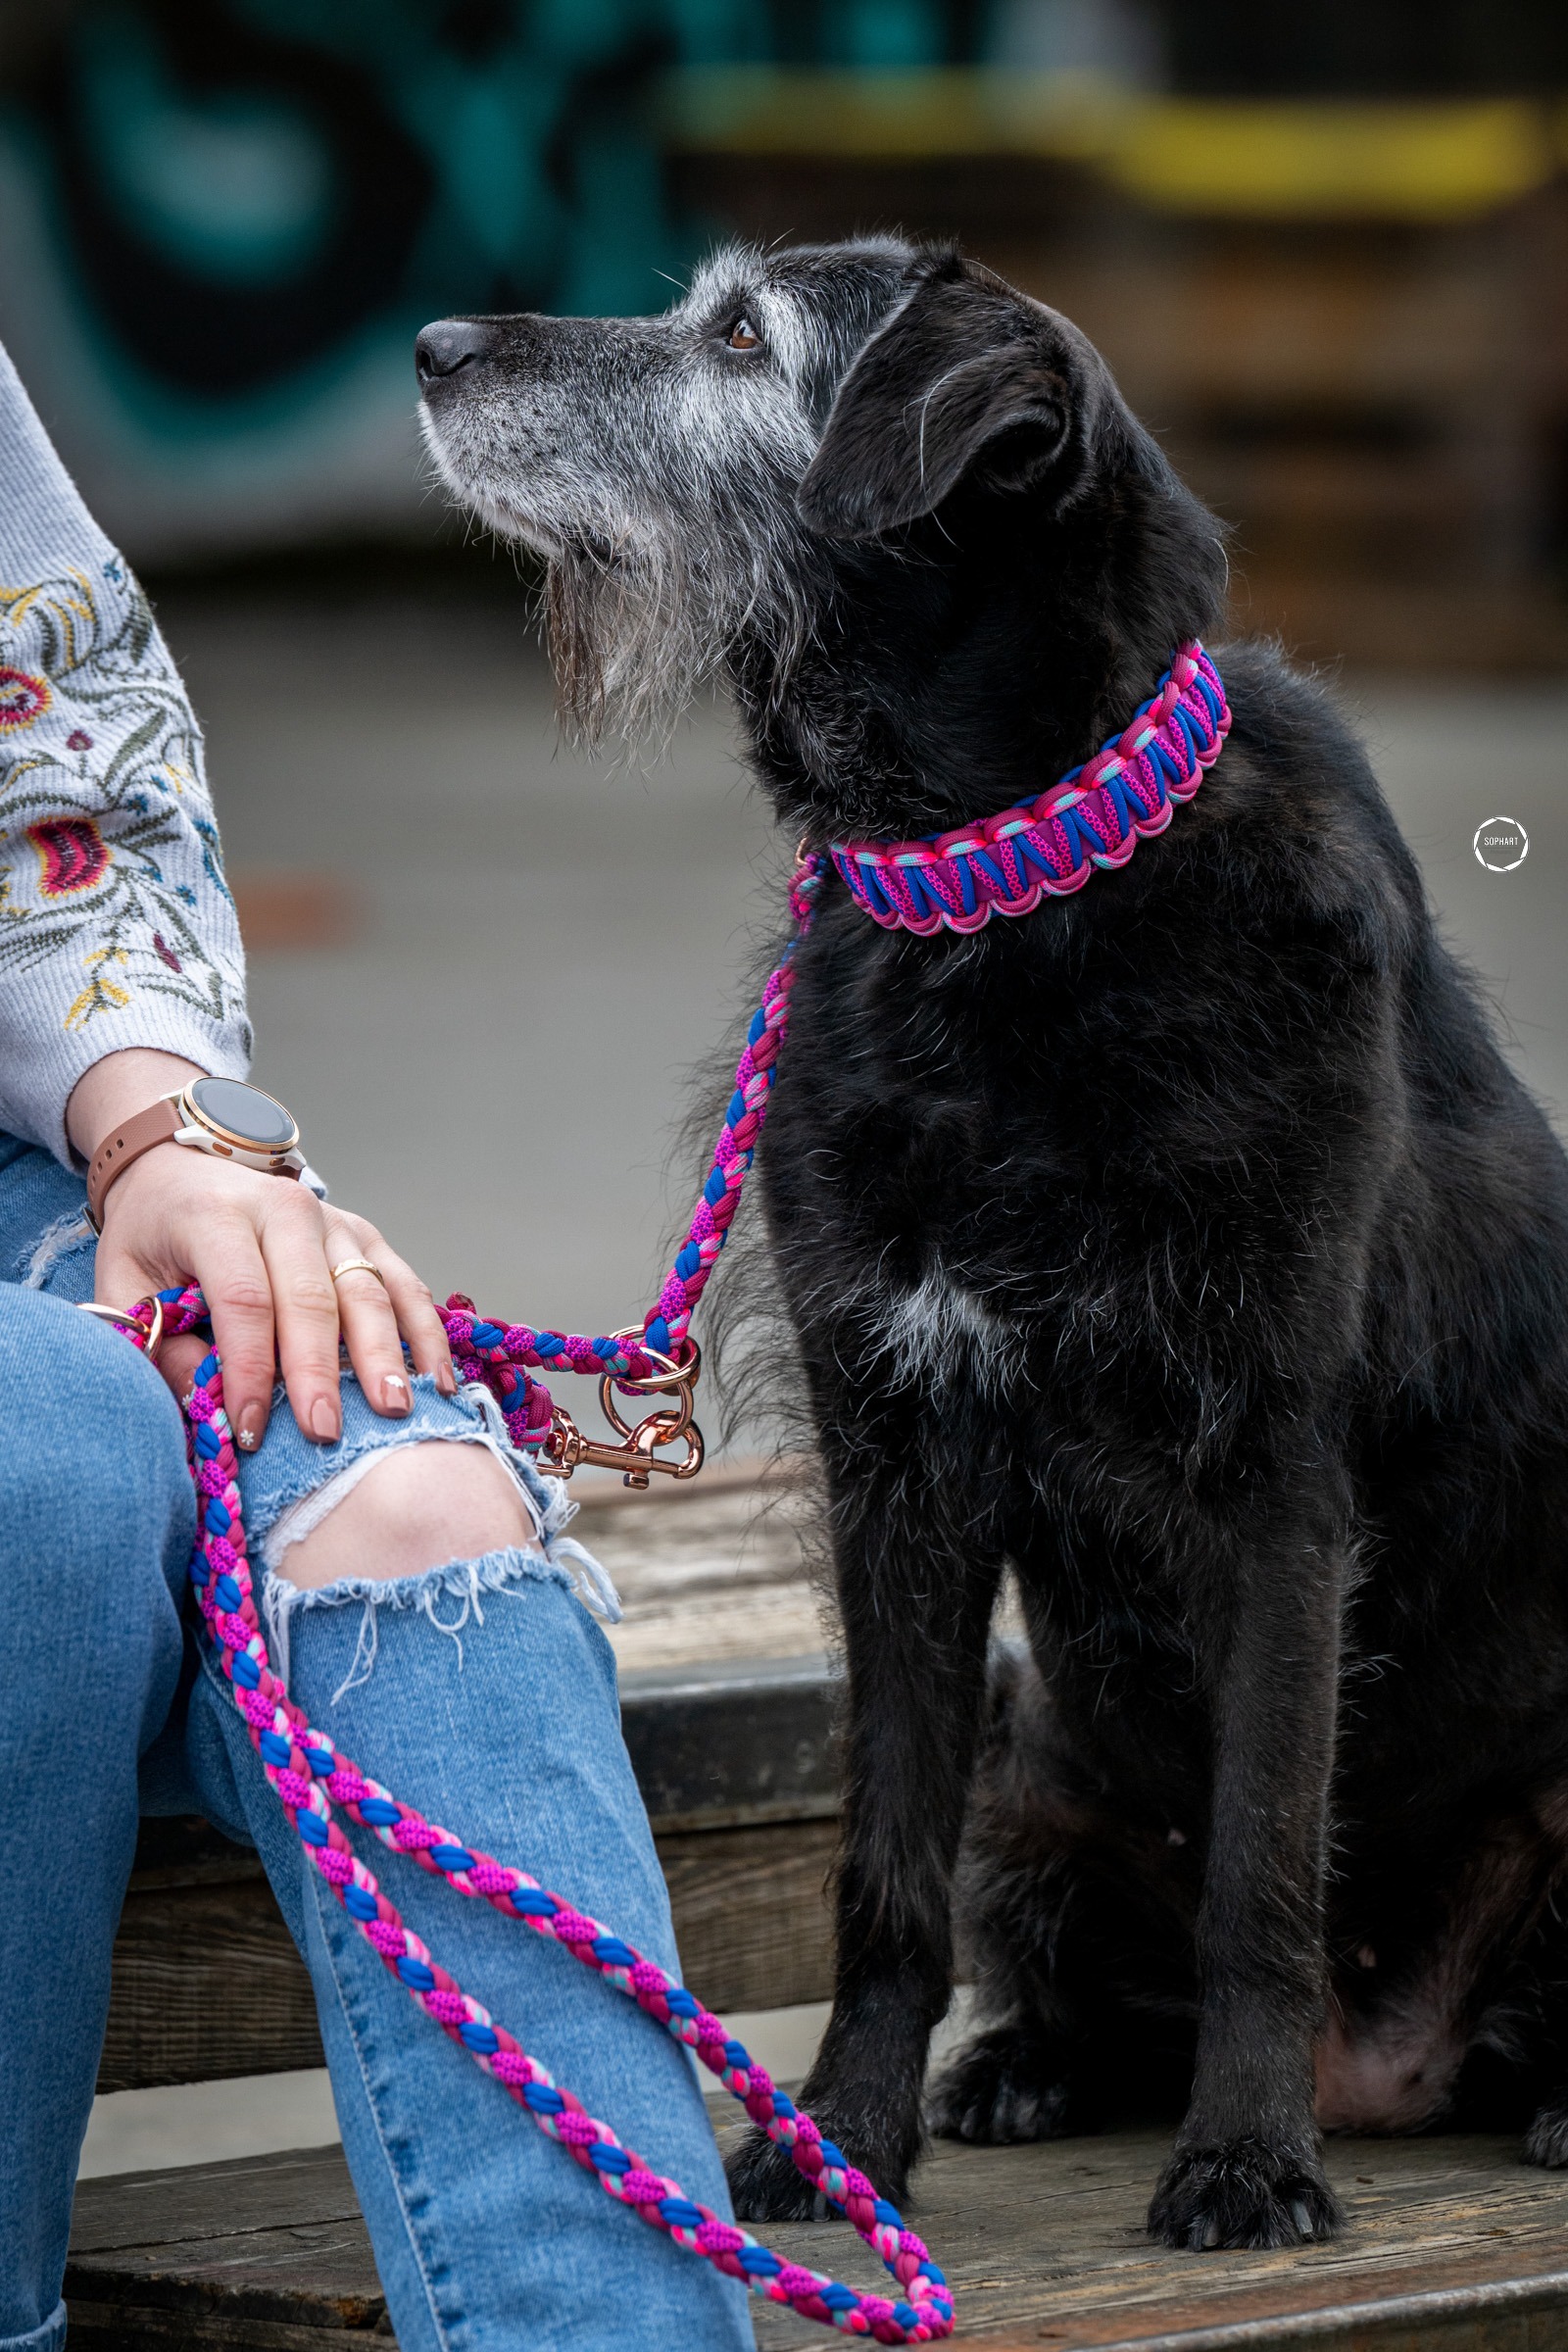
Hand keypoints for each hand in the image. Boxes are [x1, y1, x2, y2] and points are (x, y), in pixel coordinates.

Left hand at [69, 1050, 453, 1447]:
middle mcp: (283, 1209)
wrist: (185, 1168)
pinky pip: (403, 1285)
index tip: (250, 1429)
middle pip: (313, 1298)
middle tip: (326, 1432)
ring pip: (368, 1291)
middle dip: (321, 1373)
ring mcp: (333, 1220)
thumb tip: (205, 1400)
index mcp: (217, 1215)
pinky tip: (435, 1378)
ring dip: (385, 1355)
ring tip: (396, 1410)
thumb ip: (158, 1340)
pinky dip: (424, 1332)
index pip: (244, 1299)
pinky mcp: (365, 1235)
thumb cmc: (157, 1234)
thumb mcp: (125, 1281)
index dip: (250, 1368)